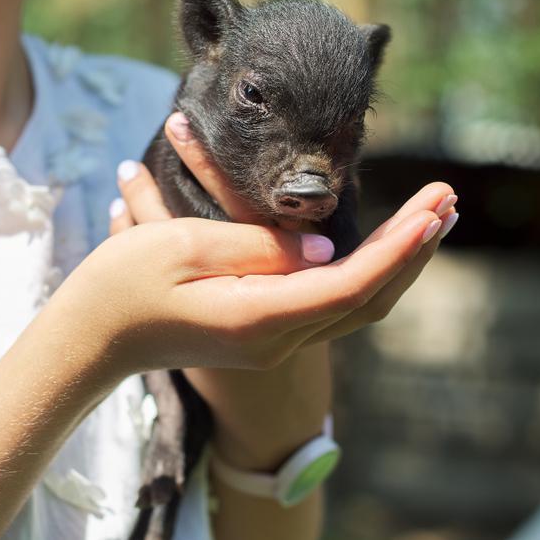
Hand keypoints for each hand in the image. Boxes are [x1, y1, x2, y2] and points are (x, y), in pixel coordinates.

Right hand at [104, 112, 457, 359]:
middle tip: (449, 198)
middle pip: (369, 297)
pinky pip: (335, 302)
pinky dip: (370, 269)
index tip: (434, 207)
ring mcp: (274, 341)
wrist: (91, 338)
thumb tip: (327, 247)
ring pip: (358, 303)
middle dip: (415, 248)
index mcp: (259, 319)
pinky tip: (387, 242)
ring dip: (400, 259)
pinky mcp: (266, 331)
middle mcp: (277, 340)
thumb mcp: (182, 248)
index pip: (351, 282)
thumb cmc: (123, 284)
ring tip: (434, 215)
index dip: (399, 245)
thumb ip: (259, 246)